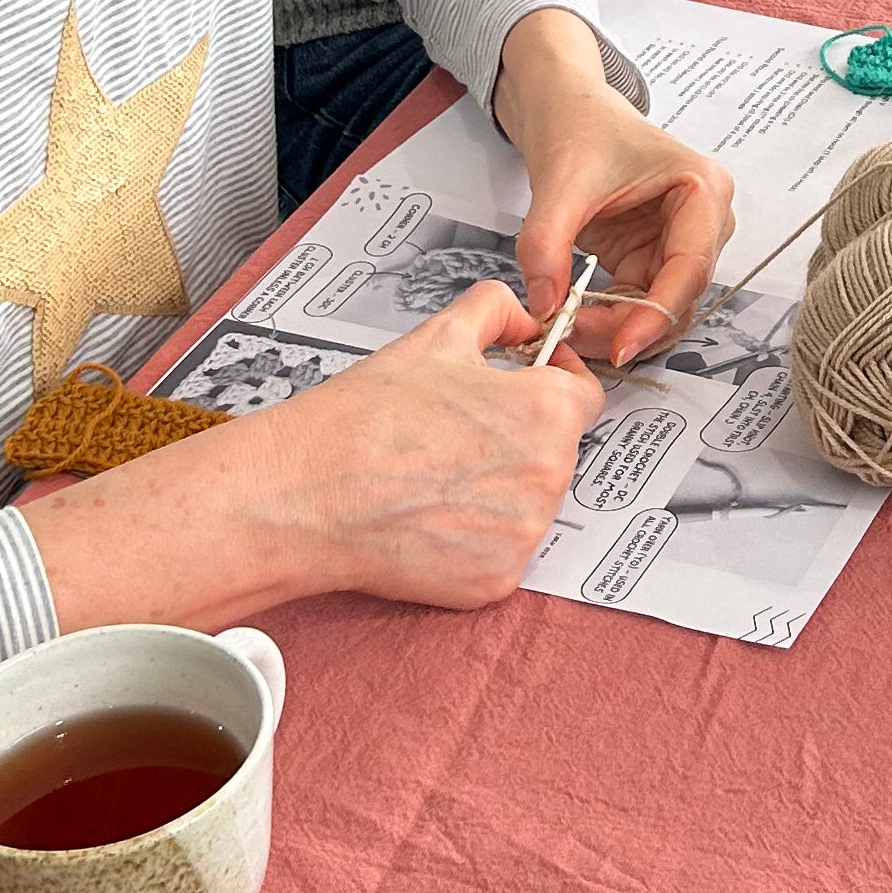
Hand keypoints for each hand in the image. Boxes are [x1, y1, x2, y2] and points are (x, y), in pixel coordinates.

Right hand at [251, 284, 600, 604]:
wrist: (308, 492)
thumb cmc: (366, 418)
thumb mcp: (438, 335)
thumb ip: (496, 312)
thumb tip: (522, 320)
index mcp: (547, 413)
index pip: (584, 397)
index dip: (551, 385)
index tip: (524, 388)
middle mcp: (549, 477)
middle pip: (555, 453)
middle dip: (517, 440)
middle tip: (456, 436)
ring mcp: (524, 535)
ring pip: (528, 504)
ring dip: (496, 490)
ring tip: (434, 476)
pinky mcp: (495, 580)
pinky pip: (500, 551)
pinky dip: (472, 539)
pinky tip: (428, 517)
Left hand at [497, 19, 736, 366]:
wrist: (566, 109)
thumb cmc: (580, 125)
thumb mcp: (559, 183)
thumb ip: (546, 245)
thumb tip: (545, 305)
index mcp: (703, 190)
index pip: (690, 268)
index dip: (656, 314)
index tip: (619, 347)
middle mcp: (704, 222)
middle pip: (679, 297)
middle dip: (629, 326)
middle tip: (572, 337)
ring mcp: (680, 243)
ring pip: (661, 310)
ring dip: (617, 328)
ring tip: (565, 327)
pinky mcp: (653, 258)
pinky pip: (638, 304)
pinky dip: (608, 319)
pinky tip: (573, 317)